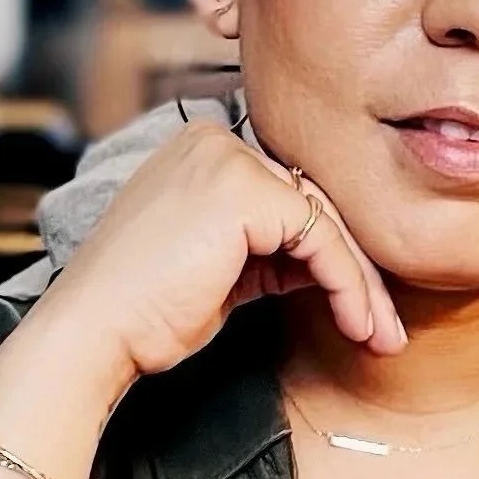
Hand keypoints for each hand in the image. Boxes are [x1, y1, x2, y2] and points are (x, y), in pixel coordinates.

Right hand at [24, 119, 406, 380]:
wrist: (93, 334)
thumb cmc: (146, 312)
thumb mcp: (225, 271)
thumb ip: (276, 252)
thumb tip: (336, 263)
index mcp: (204, 150)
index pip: (291, 195)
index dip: (333, 253)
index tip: (364, 306)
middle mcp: (216, 141)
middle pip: (314, 204)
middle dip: (357, 272)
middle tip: (385, 328)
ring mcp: (229, 160)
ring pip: (326, 222)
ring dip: (362, 287)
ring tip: (382, 337)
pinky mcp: (245, 191)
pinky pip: (322, 240)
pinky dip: (348, 286)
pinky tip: (359, 325)